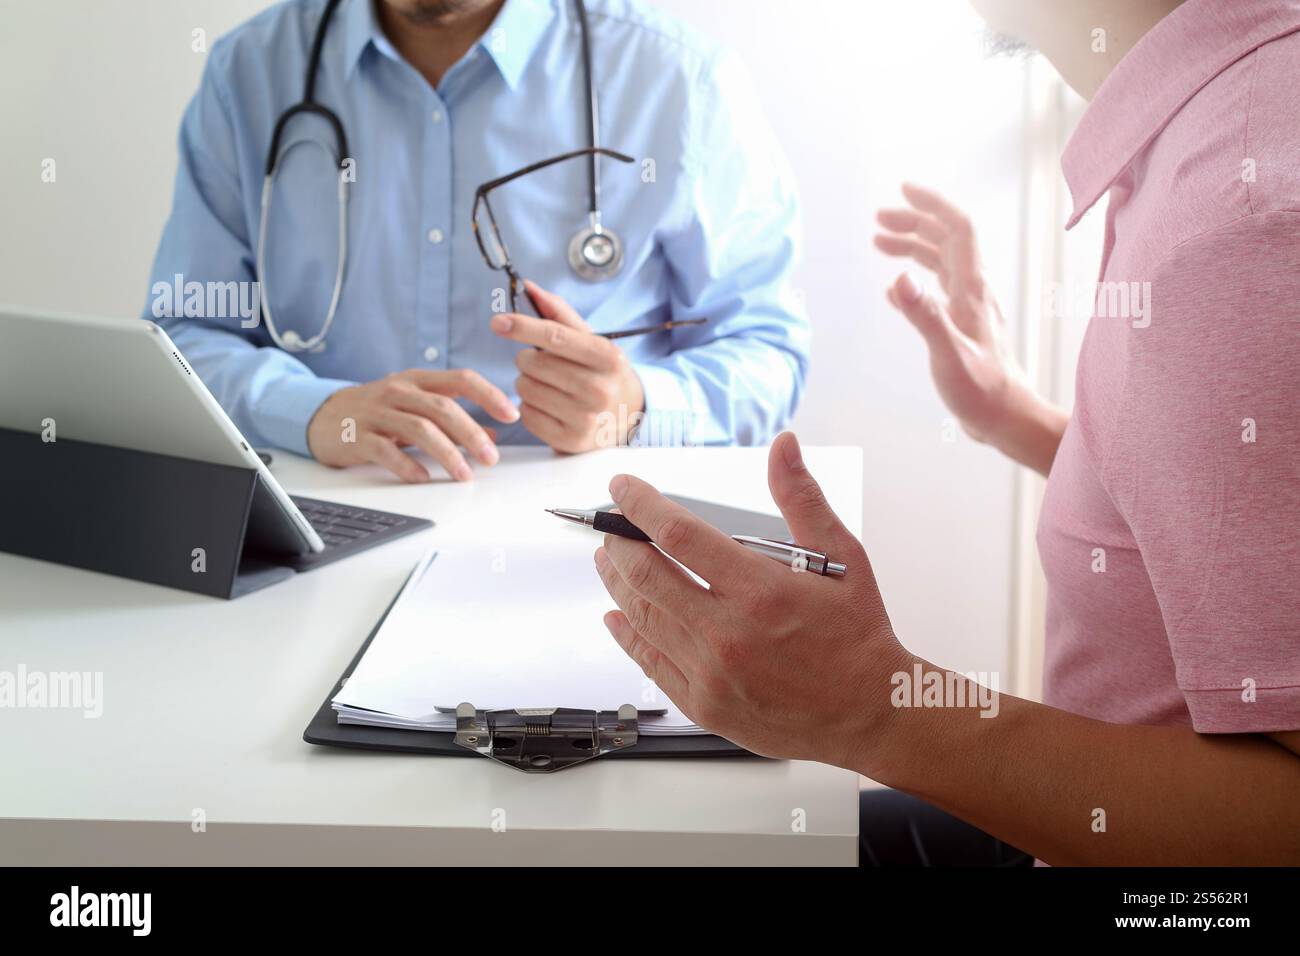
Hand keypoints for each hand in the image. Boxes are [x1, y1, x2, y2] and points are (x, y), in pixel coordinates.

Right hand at [307, 368, 518, 482]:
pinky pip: (386, 450)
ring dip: (447, 453)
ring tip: (464, 475)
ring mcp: (377, 412)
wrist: (321, 416)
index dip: (489, 395)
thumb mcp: (416, 407)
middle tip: (491, 458)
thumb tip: (492, 436)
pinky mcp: (357, 436)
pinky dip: (407, 465)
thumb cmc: (377, 411)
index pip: (461, 379)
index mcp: (418, 380)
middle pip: (442, 408)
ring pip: (419, 429)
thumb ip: (453, 420)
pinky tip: (423, 478)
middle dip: (472, 434)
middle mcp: (399, 392)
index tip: (512, 414)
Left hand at [490, 280, 644, 452]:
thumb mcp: (591, 340)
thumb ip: (559, 313)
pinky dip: (529, 407)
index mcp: (607, 357)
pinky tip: (548, 406)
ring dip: (527, 383)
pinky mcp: (569, 440)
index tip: (498, 322)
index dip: (522, 327)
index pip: (555, 337)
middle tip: (542, 363)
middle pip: (534, 363)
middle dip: (528, 359)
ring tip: (547, 385)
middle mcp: (599, 389)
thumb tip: (529, 287)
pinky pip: (526, 414)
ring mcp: (585, 418)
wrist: (627, 414)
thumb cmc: (601, 371)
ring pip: (525, 389)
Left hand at [593, 431, 910, 772]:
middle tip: (612, 527)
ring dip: (618, 583)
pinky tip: (616, 616)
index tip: (623, 488)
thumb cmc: (856, 635)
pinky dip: (627, 635)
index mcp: (760, 590)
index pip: (679, 534)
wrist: (870, 712)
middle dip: (621, 543)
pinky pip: (650, 663)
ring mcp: (712, 673)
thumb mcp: (841, 556)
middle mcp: (729, 632)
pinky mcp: (705, 705)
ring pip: (643, 618)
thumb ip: (802, 498)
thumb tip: (783, 446)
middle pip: (649, 575)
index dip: (642, 505)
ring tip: (609, 561)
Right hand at [875, 183, 1066, 473]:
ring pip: (940, 261)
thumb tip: (897, 279)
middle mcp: (973, 290)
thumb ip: (923, 315)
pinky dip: (914, 280)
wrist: (1006, 418)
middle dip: (913, 222)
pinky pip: (937, 288)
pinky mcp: (962, 324)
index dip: (932, 204)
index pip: (957, 228)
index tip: (902, 191)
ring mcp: (969, 307)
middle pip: (946, 239)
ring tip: (879, 242)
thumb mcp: (948, 354)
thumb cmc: (982, 391)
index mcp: (972, 289)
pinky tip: (895, 290)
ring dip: (912, 246)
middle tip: (877, 220)